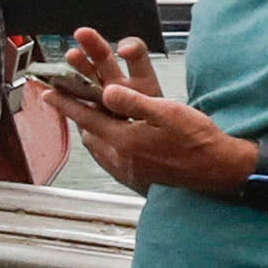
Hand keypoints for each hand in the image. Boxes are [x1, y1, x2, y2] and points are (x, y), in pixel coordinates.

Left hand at [60, 28, 243, 196]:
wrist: (220, 171)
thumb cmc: (199, 140)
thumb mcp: (168, 112)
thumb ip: (134, 102)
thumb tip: (107, 91)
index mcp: (126, 141)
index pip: (88, 118)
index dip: (66, 103)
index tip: (47, 93)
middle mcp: (123, 158)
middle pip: (90, 131)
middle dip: (77, 112)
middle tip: (65, 98)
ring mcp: (131, 170)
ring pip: (99, 145)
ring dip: (91, 128)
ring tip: (87, 114)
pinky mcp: (140, 176)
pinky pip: (111, 157)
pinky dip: (105, 142)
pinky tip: (113, 136)